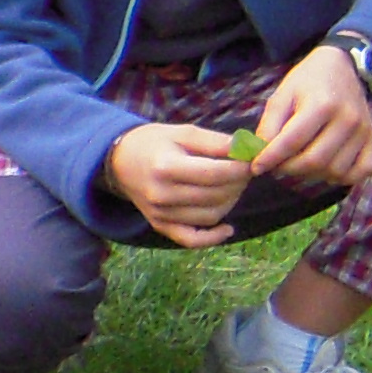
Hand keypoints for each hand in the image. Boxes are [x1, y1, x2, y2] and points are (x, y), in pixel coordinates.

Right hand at [105, 122, 254, 247]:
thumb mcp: (184, 132)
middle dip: (239, 182)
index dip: (241, 168)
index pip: (216, 173)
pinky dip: (213, 238)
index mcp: (166, 167)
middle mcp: (162, 194)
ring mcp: (160, 213)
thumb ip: (216, 142)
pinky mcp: (160, 225)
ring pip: (211, 216)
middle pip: (216, 195)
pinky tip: (228, 229)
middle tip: (245, 171)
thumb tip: (250, 151)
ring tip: (233, 186)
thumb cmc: (155, 142)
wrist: (120, 161)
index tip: (251, 160)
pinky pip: (192, 240)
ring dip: (231, 202)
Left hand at [253, 43, 371, 188]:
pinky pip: (360, 172)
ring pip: (335, 170)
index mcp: (322, 104)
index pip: (292, 141)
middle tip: (276, 166)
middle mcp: (347, 119)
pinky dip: (341, 178)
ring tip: (297, 165)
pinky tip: (324, 169)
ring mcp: (363, 131)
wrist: (342, 68)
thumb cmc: (307, 82)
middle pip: (314, 160)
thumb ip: (269, 125)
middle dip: (288, 169)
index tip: (256, 167)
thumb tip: (260, 156)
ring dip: (311, 175)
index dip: (270, 158)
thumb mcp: (282, 95)